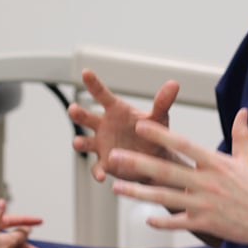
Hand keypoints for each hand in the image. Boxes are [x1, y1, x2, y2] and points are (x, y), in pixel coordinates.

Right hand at [68, 68, 178, 182]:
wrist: (156, 161)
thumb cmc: (153, 134)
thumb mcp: (159, 118)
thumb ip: (163, 102)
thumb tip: (174, 84)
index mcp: (115, 111)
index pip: (102, 95)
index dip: (94, 84)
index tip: (85, 72)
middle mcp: (104, 126)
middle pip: (86, 117)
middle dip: (78, 113)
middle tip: (73, 109)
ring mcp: (101, 145)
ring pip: (84, 142)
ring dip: (79, 142)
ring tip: (78, 142)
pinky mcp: (105, 164)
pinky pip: (97, 167)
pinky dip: (97, 171)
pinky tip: (101, 175)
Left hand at [107, 108, 247, 247]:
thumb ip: (240, 135)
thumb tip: (243, 111)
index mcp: (216, 164)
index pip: (184, 145)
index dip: (161, 135)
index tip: (141, 125)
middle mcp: (207, 183)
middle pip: (166, 171)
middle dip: (137, 163)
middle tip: (114, 157)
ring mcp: (205, 205)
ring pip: (165, 198)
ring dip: (139, 192)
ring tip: (116, 186)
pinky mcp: (206, 224)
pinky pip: (179, 222)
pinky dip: (162, 221)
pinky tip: (146, 218)